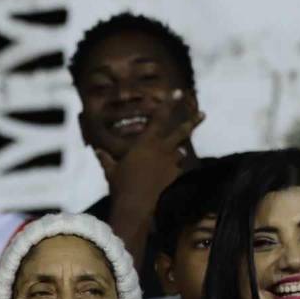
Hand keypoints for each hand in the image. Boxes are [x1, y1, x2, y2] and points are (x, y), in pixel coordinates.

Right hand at [97, 89, 204, 214]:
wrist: (136, 206)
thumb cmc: (121, 186)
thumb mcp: (111, 171)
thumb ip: (106, 159)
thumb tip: (97, 151)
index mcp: (146, 143)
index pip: (159, 117)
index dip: (169, 103)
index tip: (177, 92)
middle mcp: (161, 150)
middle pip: (181, 132)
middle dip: (192, 121)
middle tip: (202, 113)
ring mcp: (170, 164)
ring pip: (180, 152)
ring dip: (179, 152)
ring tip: (181, 153)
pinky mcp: (174, 178)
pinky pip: (177, 170)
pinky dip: (174, 170)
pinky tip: (172, 174)